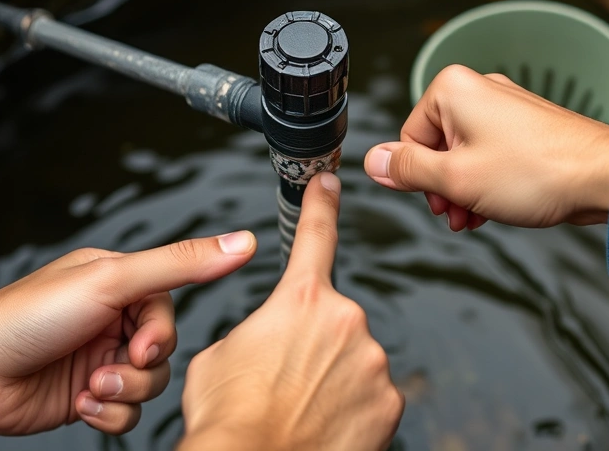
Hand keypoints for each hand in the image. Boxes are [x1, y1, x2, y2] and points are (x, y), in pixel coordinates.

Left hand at [0, 234, 256, 435]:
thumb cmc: (27, 317)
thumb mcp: (113, 280)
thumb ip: (182, 263)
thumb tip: (242, 241)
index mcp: (117, 282)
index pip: (168, 307)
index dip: (160, 333)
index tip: (139, 345)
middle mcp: (110, 319)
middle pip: (164, 350)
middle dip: (139, 367)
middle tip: (109, 369)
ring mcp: (99, 359)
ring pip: (150, 384)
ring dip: (124, 393)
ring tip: (91, 389)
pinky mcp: (89, 397)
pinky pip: (127, 414)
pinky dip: (108, 415)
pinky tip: (80, 403)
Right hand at [178, 174, 403, 450]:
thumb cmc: (230, 419)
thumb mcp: (219, 355)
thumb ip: (255, 331)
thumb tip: (265, 341)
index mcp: (301, 301)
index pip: (315, 237)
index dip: (322, 204)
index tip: (330, 183)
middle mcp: (345, 322)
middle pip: (331, 321)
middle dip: (311, 344)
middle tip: (283, 378)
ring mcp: (372, 363)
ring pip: (353, 361)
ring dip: (331, 378)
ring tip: (298, 407)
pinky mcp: (389, 403)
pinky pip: (370, 396)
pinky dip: (350, 408)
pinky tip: (323, 425)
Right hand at [365, 65, 608, 228]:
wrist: (602, 176)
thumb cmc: (537, 171)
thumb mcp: (455, 179)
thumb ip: (408, 170)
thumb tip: (373, 161)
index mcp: (452, 91)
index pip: (408, 139)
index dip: (419, 178)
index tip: (439, 200)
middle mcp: (477, 90)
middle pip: (435, 146)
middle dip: (444, 187)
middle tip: (459, 213)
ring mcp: (505, 108)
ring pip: (463, 154)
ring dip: (465, 191)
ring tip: (479, 216)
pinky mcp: (526, 127)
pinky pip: (490, 155)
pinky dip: (487, 183)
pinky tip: (497, 208)